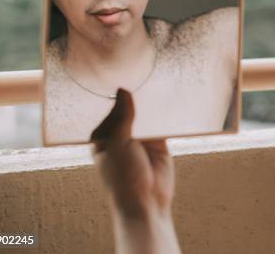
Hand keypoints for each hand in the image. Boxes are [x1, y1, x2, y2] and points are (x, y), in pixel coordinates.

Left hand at [91, 89, 180, 253]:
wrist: (147, 202)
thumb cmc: (123, 176)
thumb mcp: (117, 143)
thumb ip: (122, 116)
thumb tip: (123, 90)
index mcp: (103, 136)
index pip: (110, 109)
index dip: (117, 95)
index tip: (123, 75)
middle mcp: (121, 134)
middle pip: (129, 110)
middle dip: (137, 98)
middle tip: (144, 73)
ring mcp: (140, 138)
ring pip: (146, 115)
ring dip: (152, 105)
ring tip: (160, 81)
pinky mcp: (159, 142)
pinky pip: (163, 123)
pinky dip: (167, 114)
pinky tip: (171, 99)